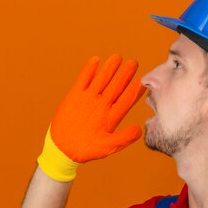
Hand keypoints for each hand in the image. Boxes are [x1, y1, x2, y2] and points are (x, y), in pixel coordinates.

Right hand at [37, 54, 144, 180]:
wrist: (63, 149)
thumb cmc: (87, 150)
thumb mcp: (107, 147)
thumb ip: (123, 139)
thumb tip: (139, 131)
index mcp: (112, 117)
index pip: (127, 100)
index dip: (135, 90)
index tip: (144, 81)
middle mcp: (103, 105)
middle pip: (117, 87)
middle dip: (125, 75)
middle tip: (134, 63)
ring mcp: (89, 99)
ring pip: (102, 80)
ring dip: (109, 69)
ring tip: (117, 57)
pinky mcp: (75, 96)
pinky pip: (83, 80)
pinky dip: (88, 71)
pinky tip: (95, 60)